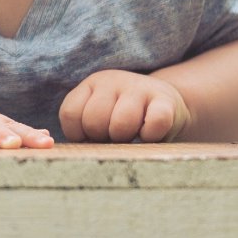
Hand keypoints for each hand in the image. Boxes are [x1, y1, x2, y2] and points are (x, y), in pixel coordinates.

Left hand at [58, 71, 191, 142]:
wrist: (167, 104)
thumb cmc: (124, 119)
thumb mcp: (98, 116)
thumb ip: (83, 130)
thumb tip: (79, 156)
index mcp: (91, 85)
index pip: (70, 113)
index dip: (79, 134)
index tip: (92, 137)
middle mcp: (112, 81)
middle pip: (93, 120)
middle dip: (102, 138)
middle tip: (114, 137)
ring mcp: (140, 88)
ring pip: (121, 123)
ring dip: (125, 138)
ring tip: (131, 135)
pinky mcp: (166, 100)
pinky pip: (155, 123)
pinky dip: (150, 136)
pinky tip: (149, 135)